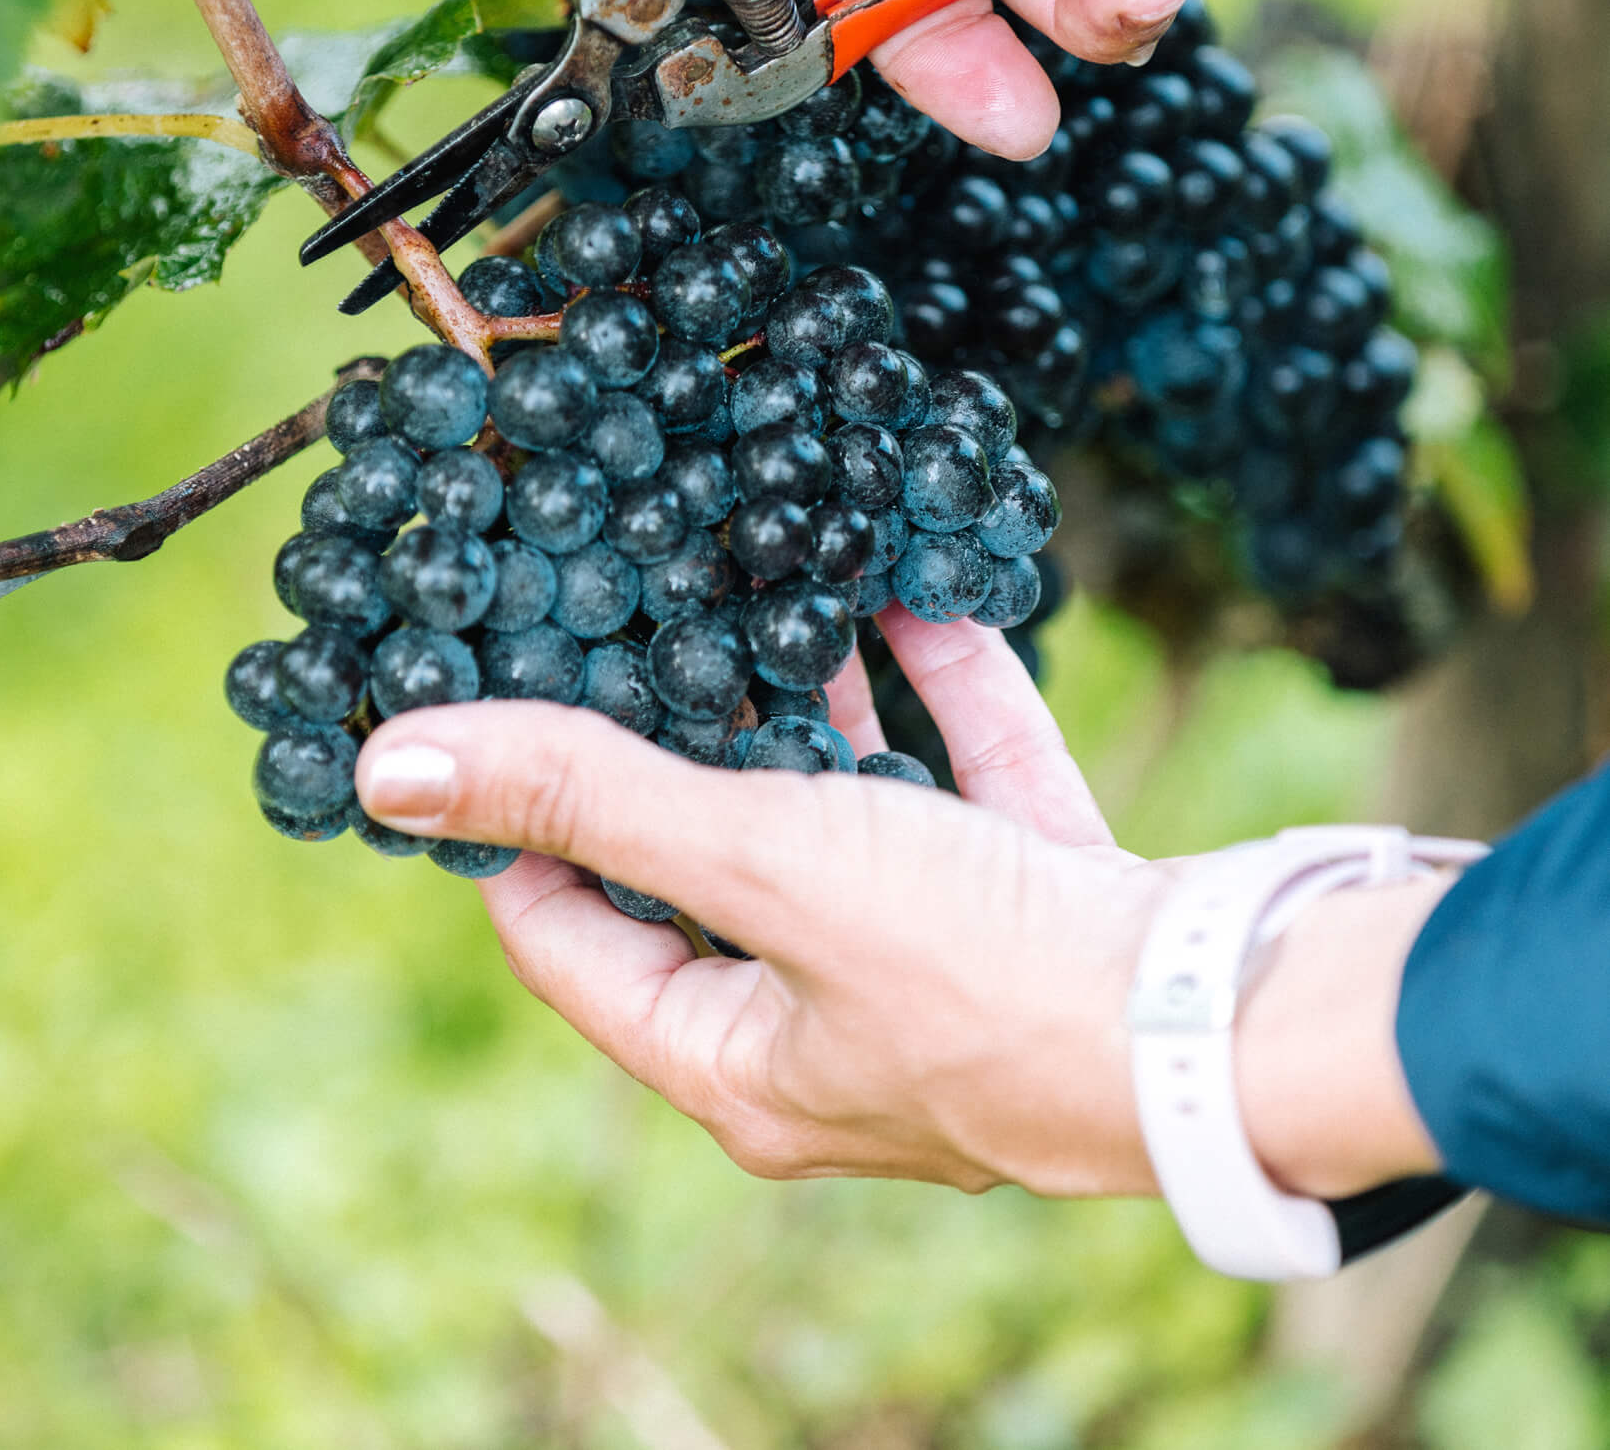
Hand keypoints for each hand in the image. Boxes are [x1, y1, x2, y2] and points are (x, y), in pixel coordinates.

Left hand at [356, 612, 1448, 1201]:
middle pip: (709, 864)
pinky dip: (936, 681)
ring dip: (808, 695)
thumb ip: (592, 794)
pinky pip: (967, 769)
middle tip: (614, 610)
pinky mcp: (1046, 895)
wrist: (1238, 1014)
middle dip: (672, 736)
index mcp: (739, 1059)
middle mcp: (835, 1022)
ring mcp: (950, 958)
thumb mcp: (762, 861)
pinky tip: (906, 578)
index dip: (516, 825)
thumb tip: (394, 765)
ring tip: (743, 573)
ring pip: (847, 804)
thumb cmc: (982, 971)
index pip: (570, 934)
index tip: (487, 703)